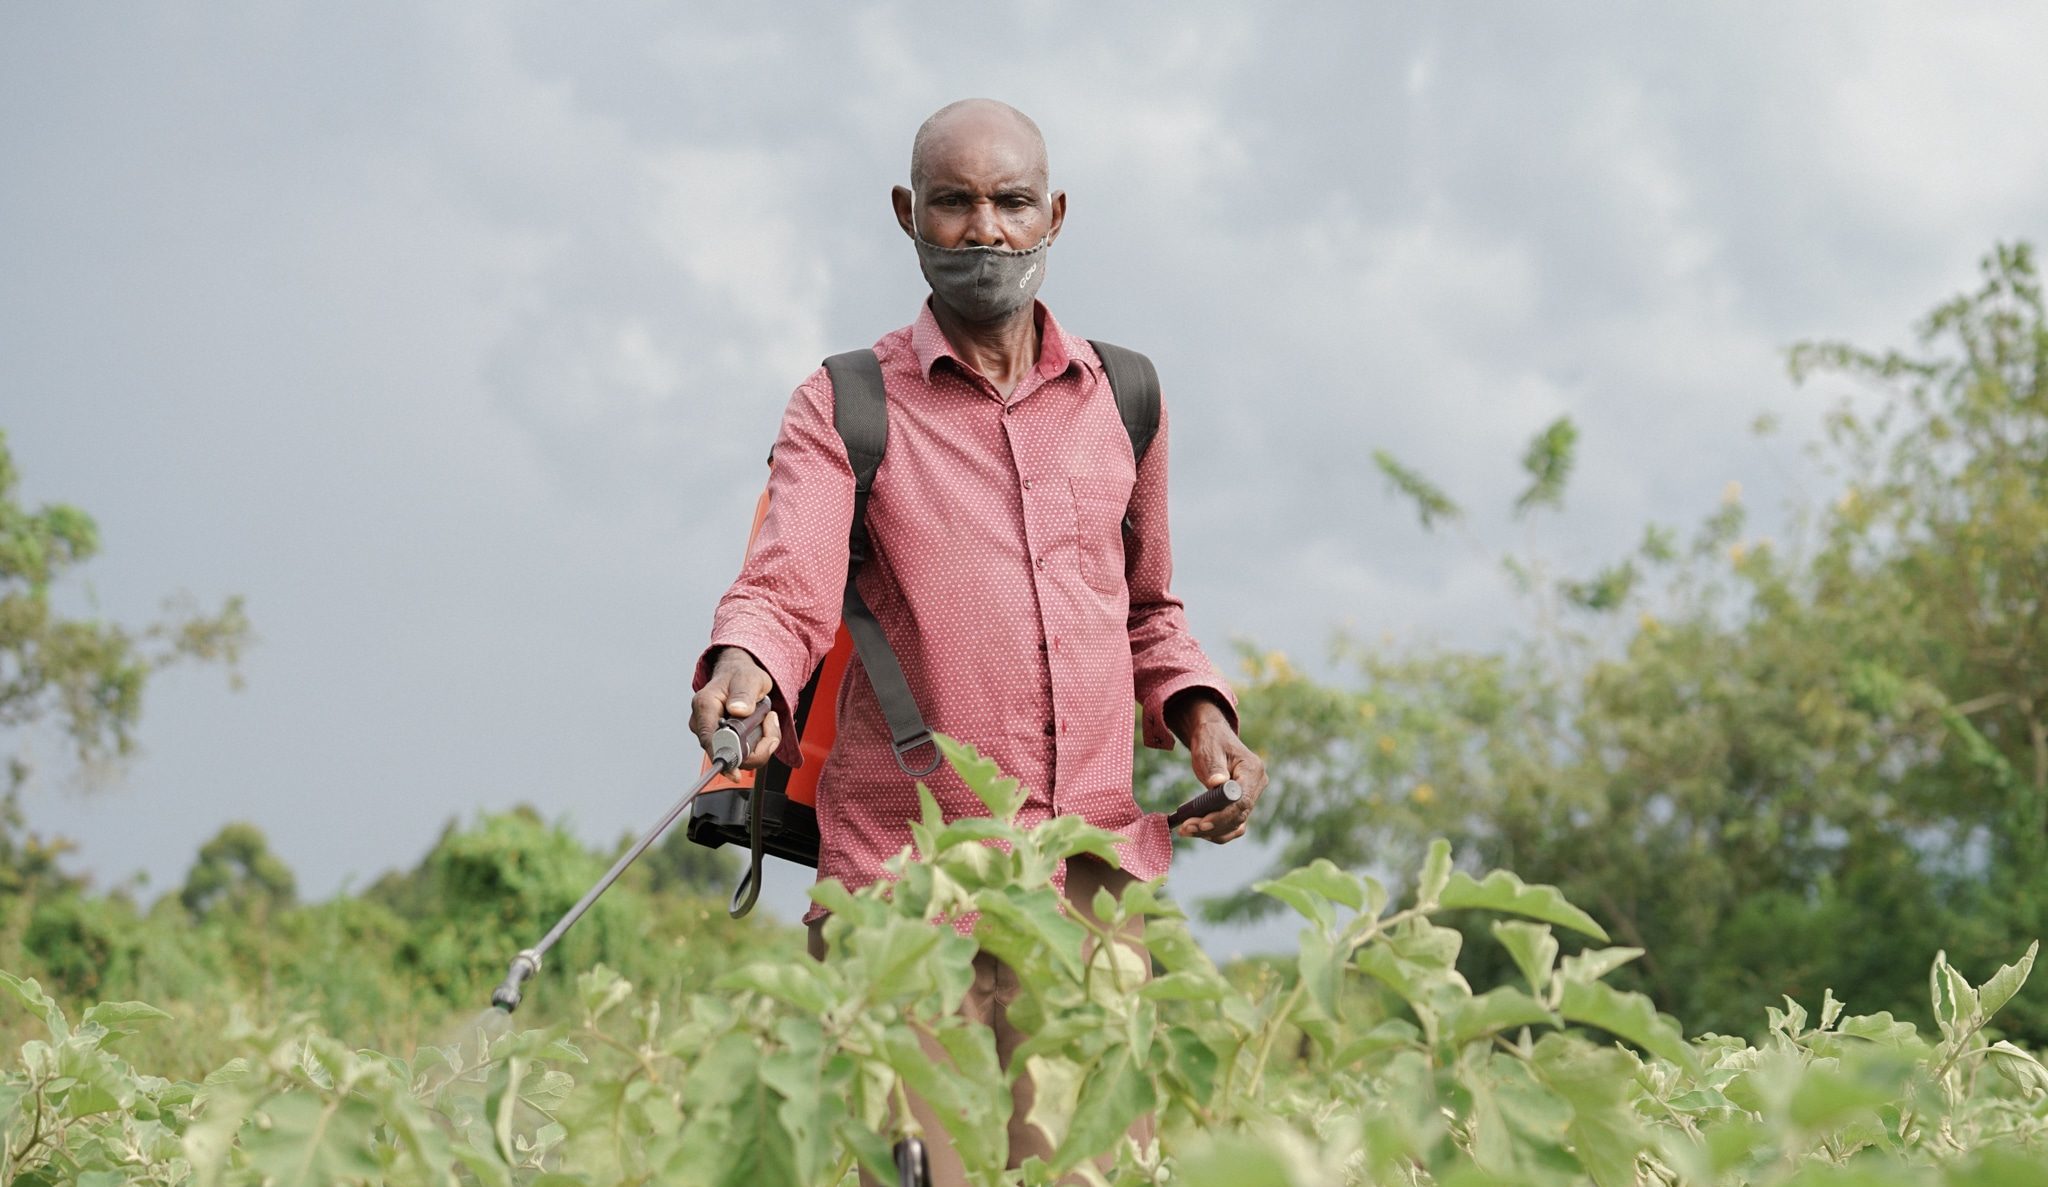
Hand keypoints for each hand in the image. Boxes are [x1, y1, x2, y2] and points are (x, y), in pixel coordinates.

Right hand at [690, 647, 781, 769]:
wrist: (738, 674)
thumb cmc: (740, 675)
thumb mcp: (749, 679)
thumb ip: (744, 693)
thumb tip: (738, 709)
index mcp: (705, 705)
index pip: (709, 740)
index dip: (723, 757)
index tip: (736, 773)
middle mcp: (703, 722)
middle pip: (726, 752)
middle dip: (755, 746)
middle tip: (771, 723)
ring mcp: (711, 733)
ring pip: (737, 756)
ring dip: (760, 744)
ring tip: (768, 720)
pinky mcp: (723, 740)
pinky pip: (742, 754)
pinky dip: (758, 745)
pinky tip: (763, 728)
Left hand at [1167, 693, 1266, 842]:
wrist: (1213, 737)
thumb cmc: (1211, 741)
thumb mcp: (1210, 750)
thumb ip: (1214, 768)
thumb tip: (1217, 784)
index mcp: (1253, 770)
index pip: (1242, 801)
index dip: (1223, 815)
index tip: (1202, 823)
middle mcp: (1257, 785)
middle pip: (1238, 816)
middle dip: (1212, 825)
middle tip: (1186, 828)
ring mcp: (1251, 796)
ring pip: (1235, 824)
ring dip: (1212, 831)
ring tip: (1186, 830)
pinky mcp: (1241, 805)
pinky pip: (1232, 824)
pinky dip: (1216, 830)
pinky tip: (1196, 830)